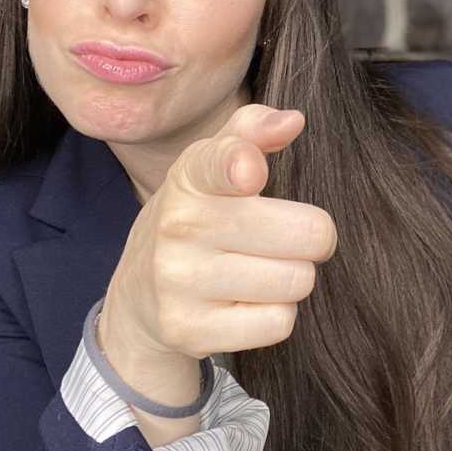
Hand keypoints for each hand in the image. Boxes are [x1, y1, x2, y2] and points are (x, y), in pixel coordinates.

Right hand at [100, 104, 336, 368]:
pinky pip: (279, 323)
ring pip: (297, 281)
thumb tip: (294, 121)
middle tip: (287, 240)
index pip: (220, 163)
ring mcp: (179, 281)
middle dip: (312, 239)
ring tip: (263, 270)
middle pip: (307, 234)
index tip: (251, 174)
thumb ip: (253, 130)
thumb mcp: (212, 164)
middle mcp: (179, 226)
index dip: (241, 165)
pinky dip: (275, 315)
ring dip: (293, 278)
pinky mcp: (188, 329)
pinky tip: (248, 303)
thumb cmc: (197, 216)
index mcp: (190, 176)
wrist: (140, 293)